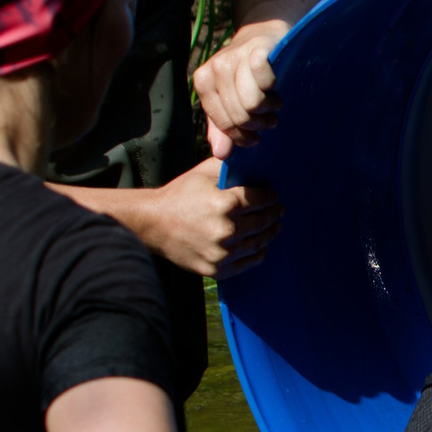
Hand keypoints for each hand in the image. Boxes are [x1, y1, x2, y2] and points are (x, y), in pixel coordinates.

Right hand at [137, 156, 281, 277]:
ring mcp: (222, 252)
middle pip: (263, 222)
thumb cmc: (178, 196)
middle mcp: (226, 230)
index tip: (274, 196)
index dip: (271, 197)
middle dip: (274, 214)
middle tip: (279, 210)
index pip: (262, 199)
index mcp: (225, 203)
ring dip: (269, 234)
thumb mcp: (203, 173)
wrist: (152, 224)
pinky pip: (246, 262)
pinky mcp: (216, 268)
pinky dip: (257, 254)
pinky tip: (261, 246)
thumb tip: (254, 163)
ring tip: (274, 227)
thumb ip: (230, 167)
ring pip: (258, 243)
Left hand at [196, 20, 290, 158]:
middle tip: (268, 119)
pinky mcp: (256, 49)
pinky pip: (263, 80)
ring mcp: (234, 57)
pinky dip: (273, 87)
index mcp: (204, 82)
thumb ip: (223, 127)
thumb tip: (221, 154)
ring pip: (251, 103)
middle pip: (238, 115)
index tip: (255, 134)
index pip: (222, 123)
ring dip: (268, 108)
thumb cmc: (250, 73)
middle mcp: (215, 68)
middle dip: (258, 123)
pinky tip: (276, 87)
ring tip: (273, 103)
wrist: (267, 34)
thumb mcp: (231, 100)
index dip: (241, 136)